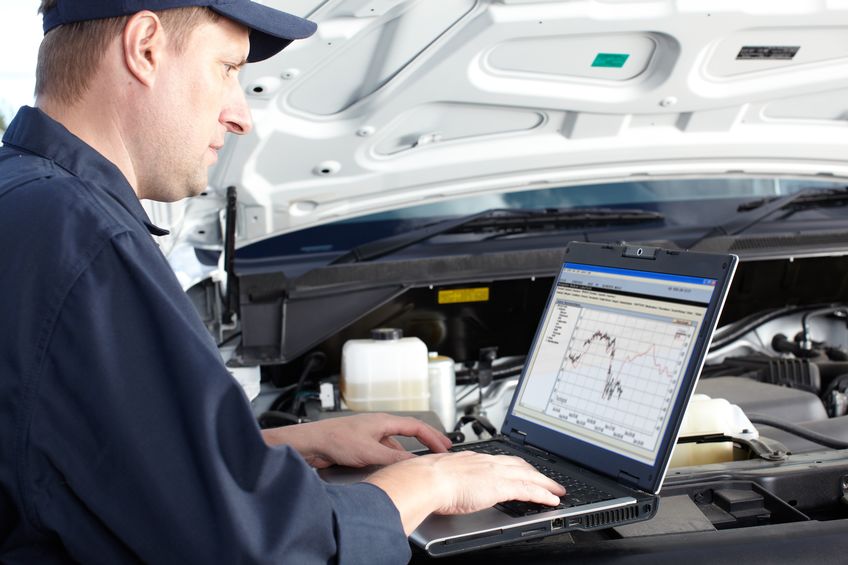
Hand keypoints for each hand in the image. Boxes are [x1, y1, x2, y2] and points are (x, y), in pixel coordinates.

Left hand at [261, 413, 451, 468]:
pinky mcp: (361, 445)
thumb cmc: (335, 440)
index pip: (417, 426)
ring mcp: (370, 435)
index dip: (433, 436)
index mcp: (384, 421)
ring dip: (408, 452)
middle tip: (441, 450)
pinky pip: (384, 450)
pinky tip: (393, 468)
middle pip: (409, 432)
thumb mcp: (369, 452)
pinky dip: (394, 458)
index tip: (445, 447)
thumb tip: (413, 462)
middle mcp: (379, 426)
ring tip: (419, 463)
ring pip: (396, 443)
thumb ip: (393, 457)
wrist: (311, 444)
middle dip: (427, 441)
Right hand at [365, 451, 565, 533]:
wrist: (427, 480)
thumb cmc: (426, 479)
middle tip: (547, 479)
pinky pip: (529, 490)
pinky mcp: (500, 486)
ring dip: (545, 483)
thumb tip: (444, 485)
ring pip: (529, 475)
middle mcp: (486, 462)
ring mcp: (495, 473)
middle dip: (535, 472)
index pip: (500, 460)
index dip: (515, 465)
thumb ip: (449, 478)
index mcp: (472, 459)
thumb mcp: (441, 474)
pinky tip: (552, 499)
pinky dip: (543, 494)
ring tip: (556, 490)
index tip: (522, 469)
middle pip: (519, 464)